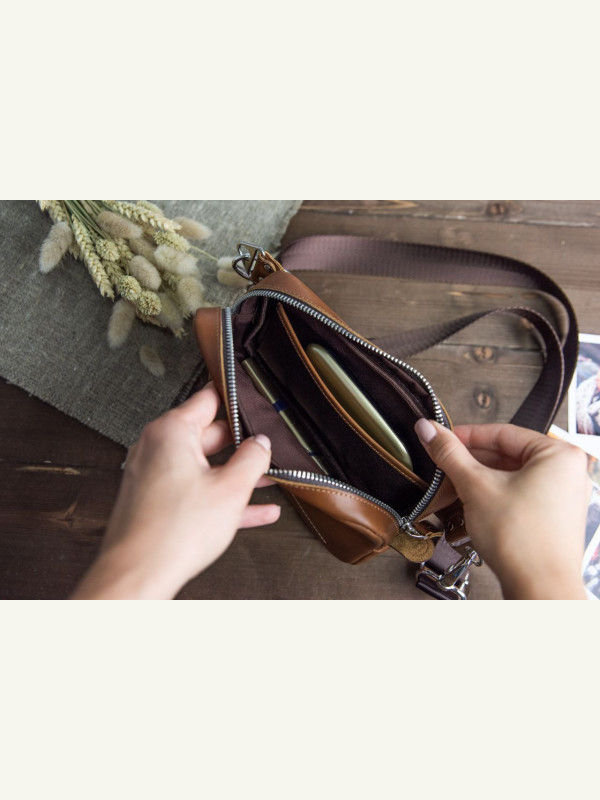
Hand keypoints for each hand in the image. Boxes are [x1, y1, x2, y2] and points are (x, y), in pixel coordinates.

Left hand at [72, 382, 279, 598]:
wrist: (137, 574)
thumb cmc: (172, 533)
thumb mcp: (231, 490)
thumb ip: (252, 459)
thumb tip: (261, 444)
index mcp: (171, 432)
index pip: (208, 399)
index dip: (235, 399)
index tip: (253, 399)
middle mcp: (157, 447)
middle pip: (208, 434)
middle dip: (241, 444)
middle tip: (268, 448)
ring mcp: (154, 474)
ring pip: (204, 466)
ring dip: (236, 474)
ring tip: (270, 480)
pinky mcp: (155, 500)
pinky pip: (194, 489)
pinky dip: (220, 496)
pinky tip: (255, 510)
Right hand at [414, 419, 591, 599]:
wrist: (539, 589)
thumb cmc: (524, 542)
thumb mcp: (476, 486)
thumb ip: (449, 453)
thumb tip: (429, 430)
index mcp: (558, 454)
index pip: (503, 432)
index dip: (466, 435)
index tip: (442, 438)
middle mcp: (567, 472)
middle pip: (508, 454)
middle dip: (471, 460)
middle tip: (444, 462)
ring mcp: (563, 496)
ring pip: (512, 476)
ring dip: (481, 479)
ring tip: (455, 485)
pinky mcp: (553, 517)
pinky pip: (520, 494)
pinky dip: (495, 495)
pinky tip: (473, 503)